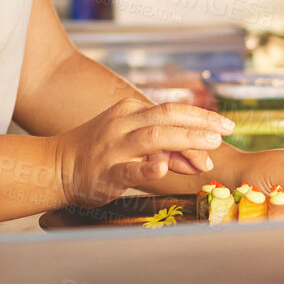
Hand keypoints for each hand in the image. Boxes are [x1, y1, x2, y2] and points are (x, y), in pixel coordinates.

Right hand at [52, 98, 232, 206]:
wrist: (56, 166)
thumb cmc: (99, 152)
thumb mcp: (133, 142)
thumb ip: (168, 148)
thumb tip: (201, 157)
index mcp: (130, 110)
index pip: (173, 110)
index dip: (202, 118)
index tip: (226, 126)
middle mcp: (122, 124)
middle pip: (167, 116)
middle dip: (200, 122)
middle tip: (227, 131)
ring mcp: (113, 148)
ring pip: (153, 137)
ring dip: (184, 140)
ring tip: (210, 147)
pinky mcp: (105, 173)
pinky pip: (129, 170)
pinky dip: (147, 167)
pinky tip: (164, 167)